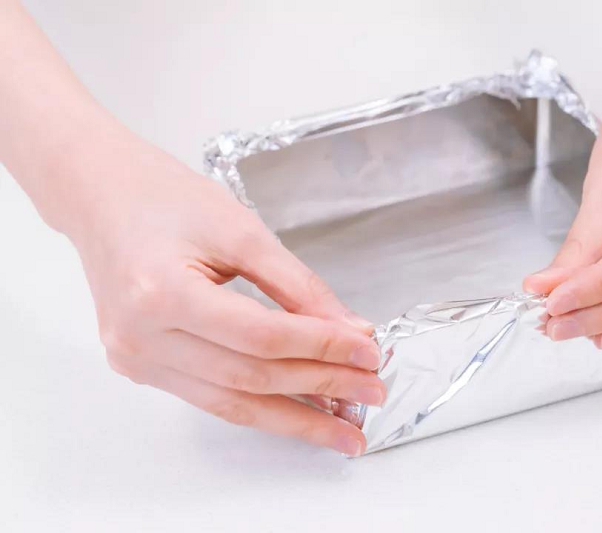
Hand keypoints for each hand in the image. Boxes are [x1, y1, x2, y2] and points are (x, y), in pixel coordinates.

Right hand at [62, 132, 384, 456]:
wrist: (100, 197)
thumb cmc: (165, 198)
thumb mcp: (242, 230)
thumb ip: (298, 285)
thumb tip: (349, 330)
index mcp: (162, 293)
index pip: (263, 337)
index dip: (323, 348)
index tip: (369, 352)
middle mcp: (141, 337)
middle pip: (251, 377)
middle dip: (320, 389)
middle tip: (371, 393)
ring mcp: (136, 359)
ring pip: (231, 403)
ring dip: (294, 418)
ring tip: (343, 431)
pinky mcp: (141, 367)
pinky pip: (210, 397)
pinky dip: (260, 405)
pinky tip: (298, 411)